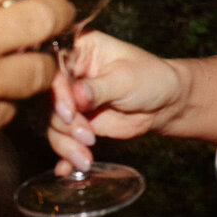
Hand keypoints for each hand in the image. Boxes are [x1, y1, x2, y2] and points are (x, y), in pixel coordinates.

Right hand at [48, 29, 181, 174]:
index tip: (71, 112)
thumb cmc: (152, 79)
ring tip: (86, 156)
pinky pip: (61, 138)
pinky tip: (67, 168)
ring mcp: (70, 98)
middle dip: (66, 123)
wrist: (167, 103)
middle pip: (49, 100)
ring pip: (53, 123)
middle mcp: (69, 73)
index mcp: (80, 48)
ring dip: (67, 143)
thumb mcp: (126, 79)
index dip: (59, 92)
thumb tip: (76, 96)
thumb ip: (99, 88)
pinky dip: (65, 154)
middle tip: (87, 136)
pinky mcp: (75, 121)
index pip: (55, 67)